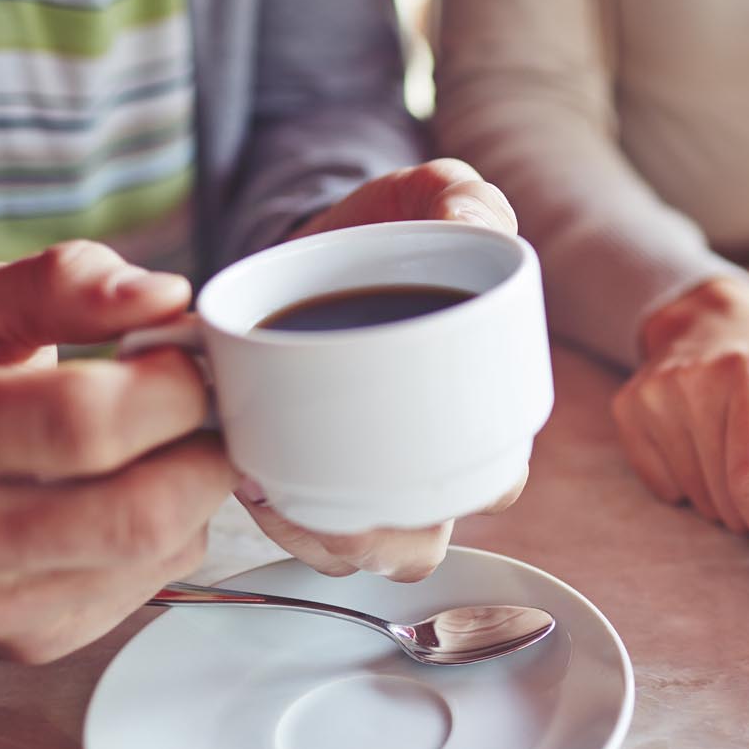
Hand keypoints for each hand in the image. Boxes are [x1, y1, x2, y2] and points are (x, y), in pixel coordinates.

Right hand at [0, 242, 236, 661]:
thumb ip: (67, 284)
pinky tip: (133, 497)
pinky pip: (154, 583)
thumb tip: (164, 297)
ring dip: (197, 489)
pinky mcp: (32, 642)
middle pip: (139, 510)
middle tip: (201, 408)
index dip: (169, 385)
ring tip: (168, 446)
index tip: (184, 358)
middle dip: (203, 446)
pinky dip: (173, 534)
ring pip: (160, 551)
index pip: (84, 422)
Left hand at [240, 159, 523, 580]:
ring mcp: (359, 471)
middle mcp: (420, 459)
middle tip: (344, 506)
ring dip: (320, 541)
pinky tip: (252, 480)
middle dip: (383, 541)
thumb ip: (464, 197)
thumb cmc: (392, 227)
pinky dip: (274, 519)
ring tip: (281, 493)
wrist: (318, 233)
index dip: (474, 490)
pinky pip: (295, 529)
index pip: (497, 482)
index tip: (435, 471)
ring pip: (354, 551)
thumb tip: (469, 220)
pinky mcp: (297, 464)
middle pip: (420, 543)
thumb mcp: (435, 196)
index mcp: (474, 408)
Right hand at [615, 277, 748, 565]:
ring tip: (735, 450)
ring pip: (698, 500)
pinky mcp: (629, 411)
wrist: (707, 317)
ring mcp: (656, 397)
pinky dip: (690, 484)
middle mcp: (699, 383)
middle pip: (728, 499)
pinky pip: (664, 489)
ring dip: (725, 497)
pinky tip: (702, 445)